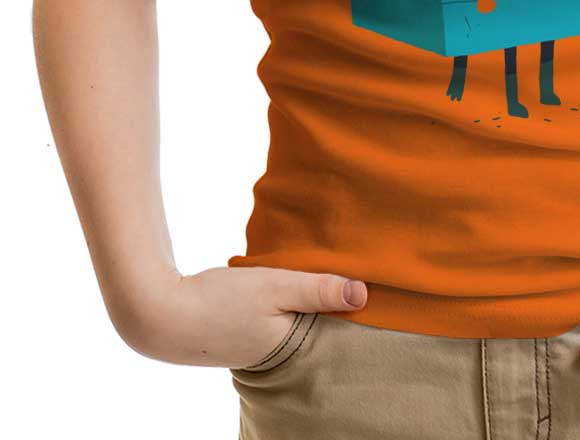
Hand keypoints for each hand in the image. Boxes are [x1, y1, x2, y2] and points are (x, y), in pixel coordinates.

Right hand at [110, 265, 367, 368]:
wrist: (158, 314)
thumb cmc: (221, 303)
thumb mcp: (277, 287)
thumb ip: (318, 289)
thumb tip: (365, 294)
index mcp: (290, 348)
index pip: (332, 330)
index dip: (347, 311)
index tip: (371, 287)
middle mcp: (275, 355)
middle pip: (313, 326)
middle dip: (326, 307)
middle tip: (350, 275)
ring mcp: (253, 346)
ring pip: (290, 319)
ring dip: (300, 301)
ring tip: (318, 276)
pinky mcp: (237, 333)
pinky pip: (271, 316)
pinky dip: (279, 302)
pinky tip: (281, 282)